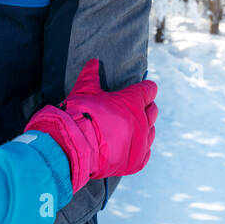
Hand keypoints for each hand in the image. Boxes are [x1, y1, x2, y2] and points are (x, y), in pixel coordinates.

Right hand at [24, 59, 157, 191]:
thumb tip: (93, 62)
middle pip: (152, 110)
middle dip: (145, 107)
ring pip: (151, 131)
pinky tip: (131, 146)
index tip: (142, 89)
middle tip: (134, 108)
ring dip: (143, 127)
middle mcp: (141, 121)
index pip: (149, 90)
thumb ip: (91, 75)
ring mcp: (140, 142)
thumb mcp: (84, 90)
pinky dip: (140, 148)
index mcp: (132, 101)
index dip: (145, 88)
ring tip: (130, 127)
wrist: (72, 146)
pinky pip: (146, 153)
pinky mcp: (136, 161)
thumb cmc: (79, 115)